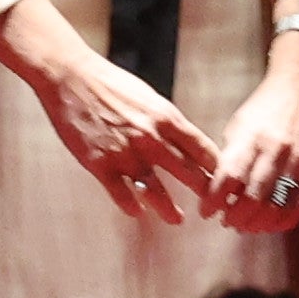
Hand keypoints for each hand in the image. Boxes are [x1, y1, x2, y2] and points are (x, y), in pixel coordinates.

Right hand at [0, 0, 222, 222]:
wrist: (72, 77)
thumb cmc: (113, 86)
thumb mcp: (150, 99)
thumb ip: (168, 123)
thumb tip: (188, 142)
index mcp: (166, 118)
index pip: (202, 149)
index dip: (217, 169)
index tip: (226, 182)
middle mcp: (150, 137)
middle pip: (186, 172)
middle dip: (202, 192)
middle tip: (213, 208)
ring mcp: (125, 152)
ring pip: (155, 190)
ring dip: (169, 209)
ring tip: (178, 220)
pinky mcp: (100, 164)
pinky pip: (120, 193)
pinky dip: (131, 205)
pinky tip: (137, 212)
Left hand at [205, 30, 298, 232]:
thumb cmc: (263, 108)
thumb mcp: (237, 126)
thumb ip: (229, 158)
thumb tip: (219, 192)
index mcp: (251, 137)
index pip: (228, 177)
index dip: (214, 201)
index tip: (206, 212)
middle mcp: (275, 149)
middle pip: (253, 198)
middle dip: (236, 217)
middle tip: (227, 222)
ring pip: (277, 206)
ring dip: (258, 223)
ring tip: (247, 226)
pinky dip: (285, 220)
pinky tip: (273, 225)